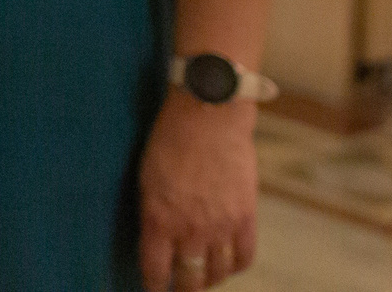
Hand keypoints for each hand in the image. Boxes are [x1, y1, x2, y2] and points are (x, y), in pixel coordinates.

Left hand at [138, 92, 257, 289]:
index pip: (155, 270)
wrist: (208, 117)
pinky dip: (237, 267)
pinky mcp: (245, 218)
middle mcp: (189, 229)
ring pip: (217, 273)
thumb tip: (156, 238)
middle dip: (182, 291)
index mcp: (158, 219)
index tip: (153, 288)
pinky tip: (229, 265)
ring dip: (208, 280)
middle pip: (188, 279)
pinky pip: (244, 257)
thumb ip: (153, 212)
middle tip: (180, 290)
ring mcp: (220, 227)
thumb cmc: (168, 140)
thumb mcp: (146, 178)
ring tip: (202, 280)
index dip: (153, 285)